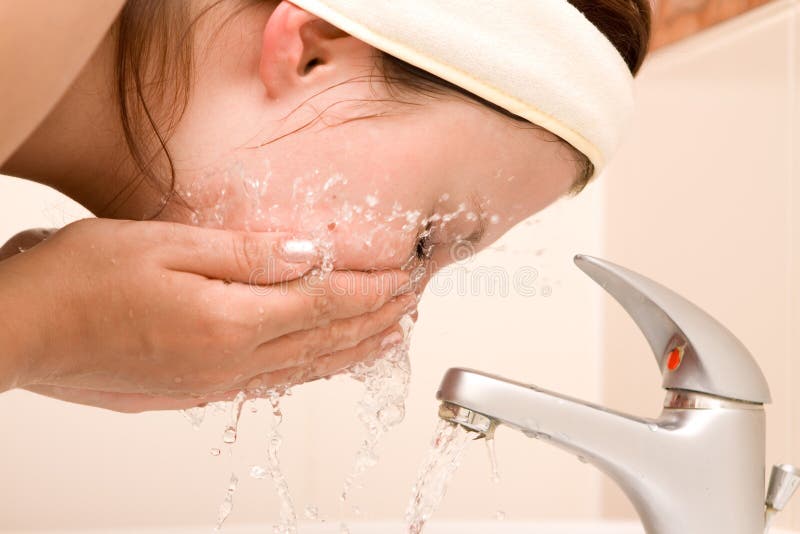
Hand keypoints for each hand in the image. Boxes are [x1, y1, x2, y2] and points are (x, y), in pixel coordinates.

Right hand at [0, 219, 413, 410]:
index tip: (402, 277)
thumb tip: (306, 252)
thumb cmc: (80, 282)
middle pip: (323, 340)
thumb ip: (243, 253)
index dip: (368, 289)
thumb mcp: (165, 244)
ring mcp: (214, 381)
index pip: (322, 302)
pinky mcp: (194, 391)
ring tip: (389, 339)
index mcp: (229, 320)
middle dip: (375, 321)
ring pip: (304, 368)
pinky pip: (271, 383)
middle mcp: (230, 361)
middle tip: (412, 306)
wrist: (22, 332)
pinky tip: (320, 365)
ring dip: (352, 351)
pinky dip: (309, 371)